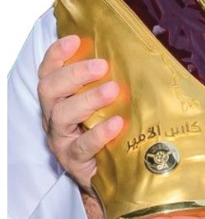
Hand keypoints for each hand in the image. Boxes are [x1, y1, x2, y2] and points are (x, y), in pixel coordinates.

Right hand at [36, 35, 122, 191]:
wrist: (111, 178)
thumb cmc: (112, 133)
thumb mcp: (110, 106)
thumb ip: (113, 83)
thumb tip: (141, 53)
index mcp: (61, 99)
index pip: (49, 72)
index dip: (58, 54)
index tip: (76, 40)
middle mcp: (55, 118)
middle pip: (50, 90)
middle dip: (74, 74)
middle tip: (102, 65)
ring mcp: (63, 141)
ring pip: (62, 116)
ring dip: (87, 99)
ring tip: (112, 90)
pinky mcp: (76, 162)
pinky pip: (82, 146)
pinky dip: (99, 133)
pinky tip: (117, 124)